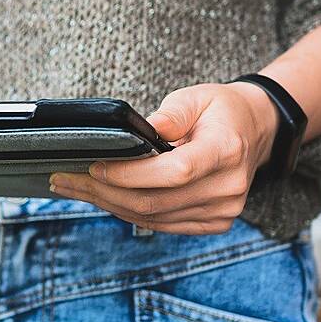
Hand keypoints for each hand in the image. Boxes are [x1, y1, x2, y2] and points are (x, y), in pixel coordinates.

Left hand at [49, 83, 278, 234]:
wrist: (255, 131)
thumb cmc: (221, 110)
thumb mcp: (195, 97)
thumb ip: (168, 115)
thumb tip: (133, 134)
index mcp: (225, 150)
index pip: (172, 172)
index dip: (128, 174)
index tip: (93, 167)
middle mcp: (227, 187)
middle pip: (155, 201)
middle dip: (103, 192)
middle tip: (65, 179)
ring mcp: (222, 211)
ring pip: (153, 218)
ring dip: (108, 204)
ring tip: (74, 188)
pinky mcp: (213, 223)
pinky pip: (161, 224)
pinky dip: (128, 212)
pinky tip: (102, 198)